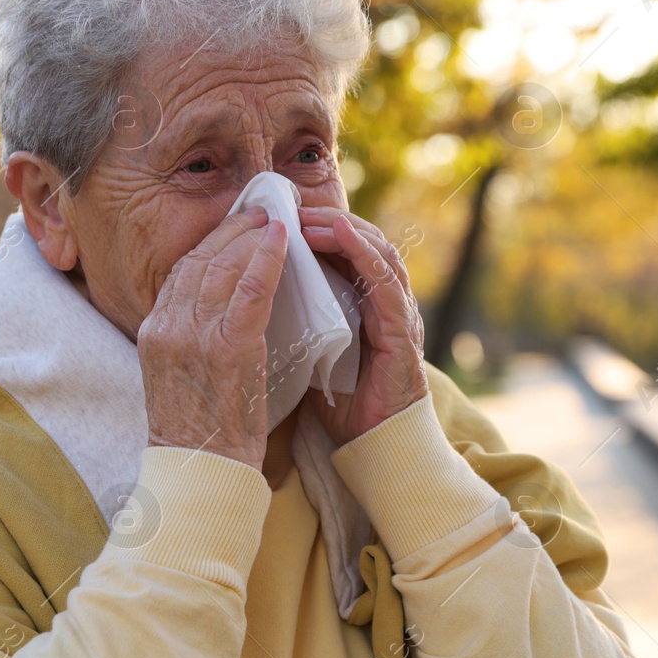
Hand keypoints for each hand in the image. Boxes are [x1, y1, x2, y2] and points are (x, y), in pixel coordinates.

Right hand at [139, 206, 288, 470]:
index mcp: (153, 332)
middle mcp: (167, 327)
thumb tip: (213, 312)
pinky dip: (267, 259)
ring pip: (224, 267)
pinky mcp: (227, 348)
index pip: (181, 271)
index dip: (211, 243)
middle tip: (260, 210)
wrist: (200, 471)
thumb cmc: (199, 432)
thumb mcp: (178, 377)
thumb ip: (189, 340)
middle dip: (232, 229)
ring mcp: (194, 336)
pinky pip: (250, 290)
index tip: (234, 226)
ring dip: (252, 236)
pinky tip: (283, 240)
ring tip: (276, 218)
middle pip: (200, 260)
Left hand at [297, 207, 427, 443]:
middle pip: (363, 245)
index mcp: (365, 307)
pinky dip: (367, 254)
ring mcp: (399, 316)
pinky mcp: (403, 334)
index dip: (318, 231)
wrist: (374, 447)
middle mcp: (386, 305)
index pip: (346, 254)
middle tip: (293, 210)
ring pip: (379, 254)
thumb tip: (255, 299)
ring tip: (314, 217)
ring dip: (346, 231)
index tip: (282, 218)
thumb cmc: (345, 405)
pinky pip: (387, 284)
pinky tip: (345, 235)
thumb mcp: (313, 353)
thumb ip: (299, 323)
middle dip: (329, 223)